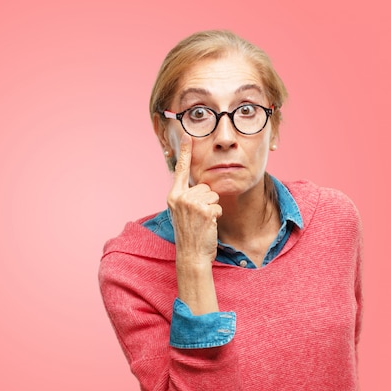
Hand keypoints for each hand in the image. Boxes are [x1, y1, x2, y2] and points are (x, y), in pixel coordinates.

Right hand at [167, 134, 221, 262]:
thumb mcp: (182, 212)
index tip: (188, 135)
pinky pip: (218, 205)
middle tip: (199, 217)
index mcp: (173, 196)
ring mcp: (191, 203)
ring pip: (212, 195)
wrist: (192, 254)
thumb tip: (200, 186)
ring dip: (212, 208)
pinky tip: (208, 225)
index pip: (180, 170)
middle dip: (207, 200)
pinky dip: (217, 216)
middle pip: (204, 185)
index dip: (185, 152)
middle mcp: (180, 197)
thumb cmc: (190, 234)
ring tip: (203, 222)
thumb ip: (187, 197)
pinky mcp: (204, 210)